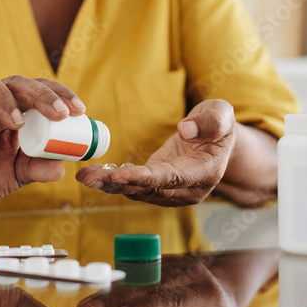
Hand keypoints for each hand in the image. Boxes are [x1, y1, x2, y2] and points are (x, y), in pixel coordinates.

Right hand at [0, 71, 86, 216]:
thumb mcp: (17, 175)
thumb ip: (38, 168)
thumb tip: (62, 167)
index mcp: (11, 111)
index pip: (36, 89)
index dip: (58, 93)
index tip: (79, 110)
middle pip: (13, 81)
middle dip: (39, 93)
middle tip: (59, 114)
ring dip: (2, 97)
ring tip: (17, 123)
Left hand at [75, 99, 235, 205]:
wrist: (218, 140)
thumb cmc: (219, 124)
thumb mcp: (221, 115)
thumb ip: (210, 122)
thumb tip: (185, 130)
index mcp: (204, 173)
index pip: (171, 178)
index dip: (144, 178)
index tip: (120, 174)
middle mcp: (187, 189)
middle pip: (149, 190)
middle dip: (117, 184)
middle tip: (89, 177)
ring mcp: (172, 191)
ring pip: (138, 191)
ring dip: (110, 184)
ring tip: (85, 176)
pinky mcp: (158, 185)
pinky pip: (135, 186)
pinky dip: (114, 181)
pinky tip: (94, 173)